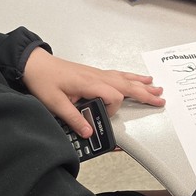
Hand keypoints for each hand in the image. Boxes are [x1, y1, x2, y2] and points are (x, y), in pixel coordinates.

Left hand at [23, 49, 164, 136]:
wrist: (34, 63)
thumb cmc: (43, 80)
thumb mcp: (54, 103)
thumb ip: (73, 118)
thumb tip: (88, 132)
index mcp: (89, 83)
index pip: (113, 97)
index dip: (112, 110)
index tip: (102, 117)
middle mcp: (97, 76)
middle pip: (127, 85)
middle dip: (145, 93)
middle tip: (161, 100)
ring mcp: (97, 73)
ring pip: (125, 78)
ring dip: (141, 84)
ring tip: (156, 87)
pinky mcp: (94, 73)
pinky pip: (118, 75)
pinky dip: (131, 77)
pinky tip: (137, 78)